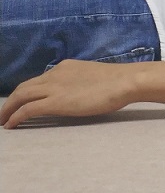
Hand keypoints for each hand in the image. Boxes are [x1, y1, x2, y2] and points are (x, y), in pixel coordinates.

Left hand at [0, 60, 135, 128]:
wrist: (124, 81)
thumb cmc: (117, 81)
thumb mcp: (93, 77)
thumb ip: (80, 82)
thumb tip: (78, 92)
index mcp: (65, 67)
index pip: (39, 79)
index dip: (27, 92)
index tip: (23, 102)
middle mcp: (55, 74)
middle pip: (24, 87)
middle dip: (11, 101)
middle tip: (4, 114)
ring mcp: (55, 87)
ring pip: (21, 96)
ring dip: (8, 109)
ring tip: (3, 121)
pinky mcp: (56, 102)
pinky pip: (27, 109)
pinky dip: (15, 117)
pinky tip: (11, 125)